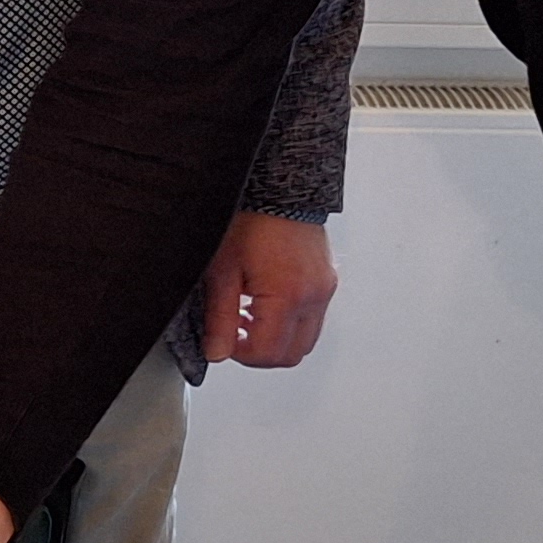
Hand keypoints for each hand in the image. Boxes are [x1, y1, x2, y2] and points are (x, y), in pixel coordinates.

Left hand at [200, 211, 336, 368]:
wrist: (279, 187)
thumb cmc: (249, 220)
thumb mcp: (223, 271)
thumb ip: (219, 318)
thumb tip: (216, 352)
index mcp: (287, 296)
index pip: (267, 353)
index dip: (240, 355)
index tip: (224, 342)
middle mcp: (313, 296)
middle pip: (291, 354)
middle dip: (260, 353)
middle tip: (234, 335)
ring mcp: (324, 289)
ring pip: (305, 340)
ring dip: (276, 339)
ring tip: (247, 316)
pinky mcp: (327, 281)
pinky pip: (313, 319)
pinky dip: (290, 323)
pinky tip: (264, 303)